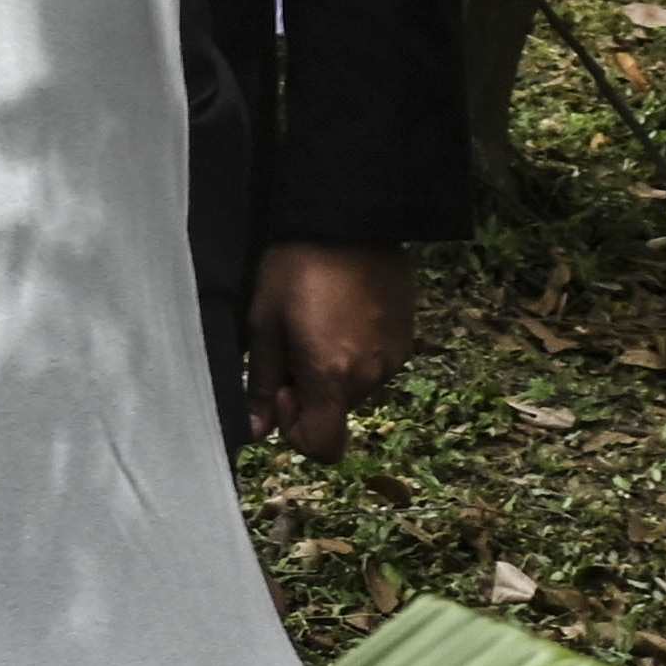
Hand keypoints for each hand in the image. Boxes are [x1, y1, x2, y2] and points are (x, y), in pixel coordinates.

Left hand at [246, 242, 416, 456]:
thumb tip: (257, 430)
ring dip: (334, 372)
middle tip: (294, 346)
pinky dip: (355, 353)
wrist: (352, 218)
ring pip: (355, 388)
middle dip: (311, 393)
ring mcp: (395, 357)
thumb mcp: (264, 323)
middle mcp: (371, 376)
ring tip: (318, 323)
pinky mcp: (408, 338)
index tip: (283, 392)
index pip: (324, 447)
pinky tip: (342, 315)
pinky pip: (375, 364)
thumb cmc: (296, 267)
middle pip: (337, 413)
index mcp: (333, 376)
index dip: (297, 433)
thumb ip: (262, 382)